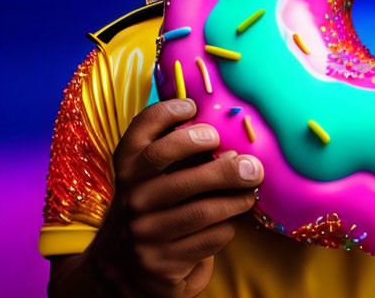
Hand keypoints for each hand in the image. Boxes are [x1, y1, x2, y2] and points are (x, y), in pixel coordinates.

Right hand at [85, 99, 263, 297]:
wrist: (123, 267)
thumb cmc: (154, 206)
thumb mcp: (152, 176)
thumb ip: (179, 152)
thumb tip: (234, 142)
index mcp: (127, 168)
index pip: (141, 131)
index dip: (168, 113)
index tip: (195, 107)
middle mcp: (131, 198)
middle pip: (182, 176)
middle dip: (224, 170)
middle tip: (251, 165)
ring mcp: (144, 233)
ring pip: (202, 212)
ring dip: (235, 200)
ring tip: (250, 191)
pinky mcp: (161, 263)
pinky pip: (208, 238)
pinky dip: (228, 226)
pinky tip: (234, 217)